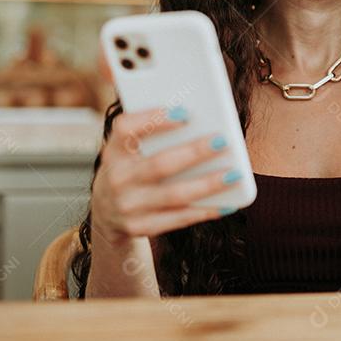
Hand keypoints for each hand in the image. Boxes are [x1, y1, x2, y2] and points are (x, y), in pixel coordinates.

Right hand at [90, 105, 238, 243]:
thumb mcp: (127, 149)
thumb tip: (199, 119)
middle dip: (194, 152)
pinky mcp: (140, 227)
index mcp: (113, 150)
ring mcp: (127, 206)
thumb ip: (152, 132)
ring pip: (174, 195)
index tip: (185, 113)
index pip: (126, 128)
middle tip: (223, 141)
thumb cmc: (130, 168)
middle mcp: (116, 178)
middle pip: (159, 164)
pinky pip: (179, 219)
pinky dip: (205, 210)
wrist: (106, 213)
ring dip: (207, 184)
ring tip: (234, 174)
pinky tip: (228, 202)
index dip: (154, 119)